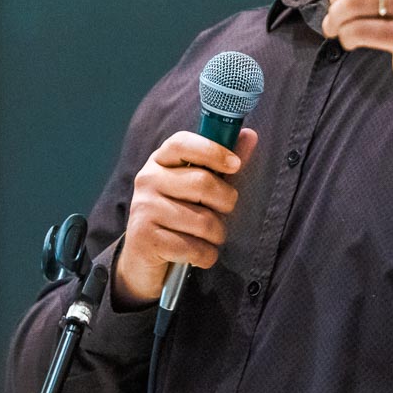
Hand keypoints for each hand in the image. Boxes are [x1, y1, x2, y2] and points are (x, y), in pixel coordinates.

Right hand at [113, 127, 259, 307]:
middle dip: (225, 203)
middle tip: (222, 213)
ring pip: (203, 222)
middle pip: (203, 183)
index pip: (183, 143)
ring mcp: (143, 209)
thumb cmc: (178, 216)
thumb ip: (222, 163)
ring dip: (217, 235)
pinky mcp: (145, 240)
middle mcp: (147, 180)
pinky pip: (195, 249)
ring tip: (208, 237)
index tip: (235, 164)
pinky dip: (206, 256)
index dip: (213, 151)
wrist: (144, 257)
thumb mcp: (198, 188)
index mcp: (159, 161)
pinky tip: (197, 254)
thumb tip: (249, 135)